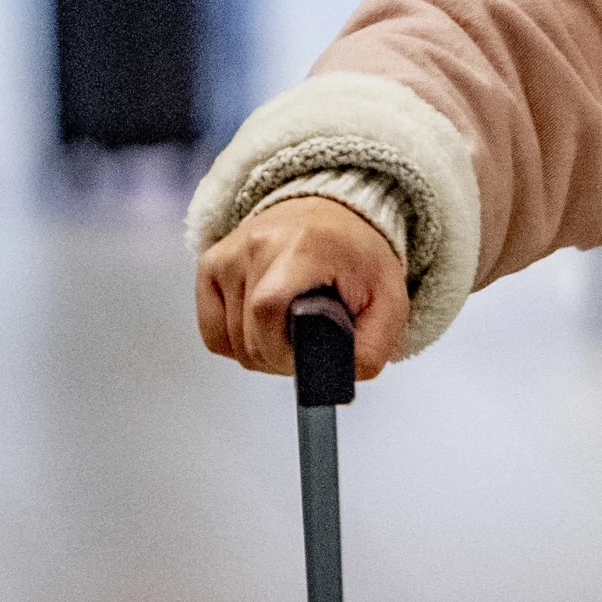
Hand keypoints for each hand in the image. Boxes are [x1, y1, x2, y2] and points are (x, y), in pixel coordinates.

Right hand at [196, 196, 408, 381]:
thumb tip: (331, 386)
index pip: (268, 308)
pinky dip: (236, 341)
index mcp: (305, 246)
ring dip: (261, 350)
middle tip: (309, 339)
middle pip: (249, 338)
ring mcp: (230, 253)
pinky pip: (213, 333)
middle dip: (281, 357)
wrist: (334, 215)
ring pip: (231, 342)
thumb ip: (368, 350)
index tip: (308, 352)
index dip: (284, 349)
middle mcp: (259, 243)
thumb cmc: (360, 258)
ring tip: (290, 326)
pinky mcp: (211, 263)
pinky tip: (264, 323)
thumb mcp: (390, 303)